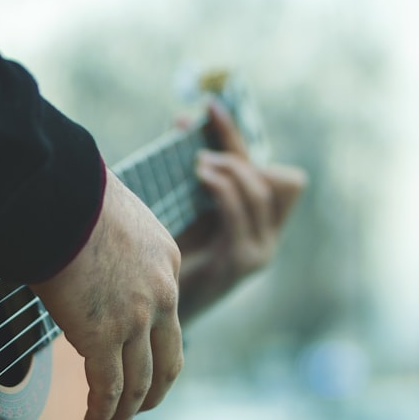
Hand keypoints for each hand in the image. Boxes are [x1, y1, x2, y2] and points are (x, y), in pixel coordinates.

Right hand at [31, 168, 183, 419]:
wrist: (59, 196)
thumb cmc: (70, 197)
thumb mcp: (113, 218)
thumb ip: (113, 247)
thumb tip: (85, 258)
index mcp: (167, 263)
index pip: (167, 321)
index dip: (152, 350)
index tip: (133, 364)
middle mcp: (162, 296)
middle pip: (167, 362)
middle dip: (153, 394)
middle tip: (135, 409)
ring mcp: (137, 319)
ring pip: (140, 383)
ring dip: (124, 414)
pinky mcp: (104, 336)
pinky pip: (109, 388)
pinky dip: (104, 413)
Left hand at [176, 101, 305, 323]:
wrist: (151, 312)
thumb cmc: (160, 257)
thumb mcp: (180, 206)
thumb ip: (188, 171)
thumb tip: (184, 120)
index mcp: (254, 219)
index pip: (260, 166)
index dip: (235, 136)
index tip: (209, 107)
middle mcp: (267, 233)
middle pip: (267, 174)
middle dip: (233, 149)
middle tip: (199, 138)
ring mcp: (261, 249)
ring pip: (259, 190)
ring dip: (229, 169)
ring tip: (198, 163)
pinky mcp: (244, 262)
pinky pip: (242, 213)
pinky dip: (224, 188)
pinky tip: (201, 177)